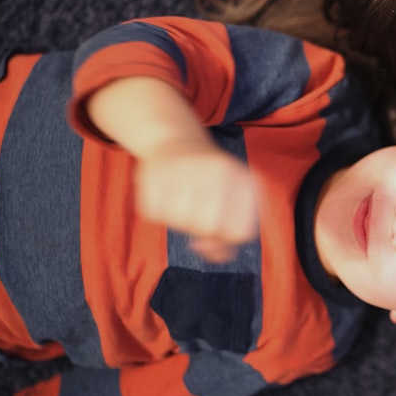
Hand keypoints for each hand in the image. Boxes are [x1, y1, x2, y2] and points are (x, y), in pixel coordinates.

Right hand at [135, 145, 258, 262]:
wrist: (178, 141)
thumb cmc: (210, 182)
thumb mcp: (231, 201)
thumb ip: (230, 234)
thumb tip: (217, 254)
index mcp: (241, 177)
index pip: (240, 231)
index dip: (226, 240)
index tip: (218, 232)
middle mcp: (216, 168)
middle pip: (208, 227)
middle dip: (201, 230)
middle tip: (196, 216)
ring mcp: (185, 166)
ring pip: (180, 221)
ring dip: (178, 221)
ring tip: (182, 201)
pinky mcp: (154, 169)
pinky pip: (153, 212)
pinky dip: (157, 211)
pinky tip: (165, 195)